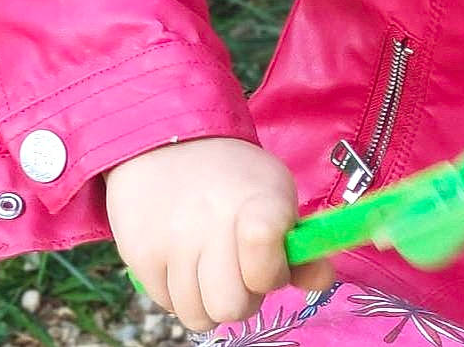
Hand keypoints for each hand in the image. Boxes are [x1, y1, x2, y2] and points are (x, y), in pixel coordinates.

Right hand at [104, 135, 335, 331]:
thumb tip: (323, 282)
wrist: (167, 145)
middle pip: (233, 308)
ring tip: (213, 269)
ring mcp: (174, 243)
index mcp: (260, 205)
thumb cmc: (235, 178)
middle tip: (240, 273)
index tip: (273, 259)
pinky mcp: (141, 256)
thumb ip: (301, 247)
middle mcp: (213, 225)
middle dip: (243, 299)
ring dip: (209, 302)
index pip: (266, 271)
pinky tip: (187, 264)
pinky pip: (167, 306)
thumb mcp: (276, 196)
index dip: (273, 275)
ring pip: (198, 317)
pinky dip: (181, 294)